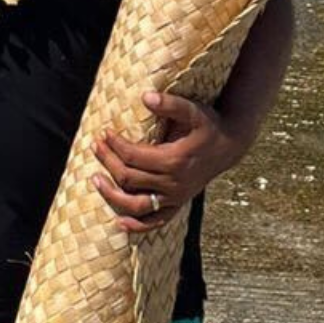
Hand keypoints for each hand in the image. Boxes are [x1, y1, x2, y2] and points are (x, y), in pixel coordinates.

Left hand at [91, 92, 240, 232]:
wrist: (229, 146)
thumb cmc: (208, 126)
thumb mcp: (194, 111)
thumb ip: (171, 104)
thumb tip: (145, 96)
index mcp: (174, 160)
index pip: (133, 156)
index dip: (115, 145)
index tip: (104, 133)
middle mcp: (173, 183)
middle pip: (130, 178)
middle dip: (109, 162)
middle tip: (96, 146)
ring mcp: (175, 197)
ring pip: (136, 204)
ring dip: (112, 195)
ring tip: (94, 178)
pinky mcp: (178, 205)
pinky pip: (155, 222)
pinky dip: (137, 226)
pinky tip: (120, 223)